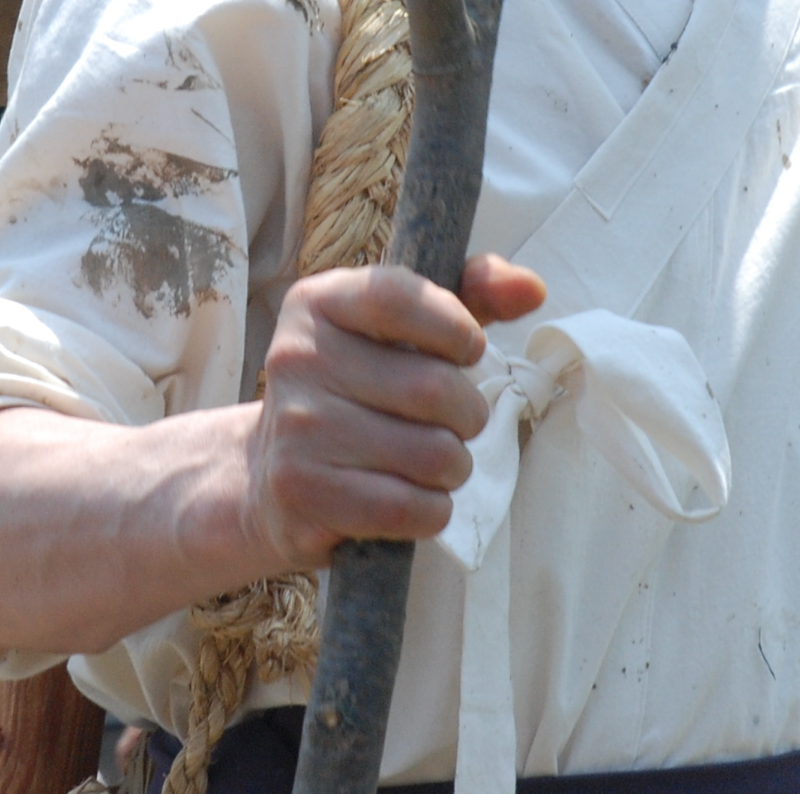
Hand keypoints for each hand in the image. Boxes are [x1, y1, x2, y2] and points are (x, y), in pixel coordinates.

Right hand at [241, 252, 545, 568]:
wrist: (268, 474)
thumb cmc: (359, 390)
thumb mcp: (404, 329)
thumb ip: (471, 295)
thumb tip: (531, 288)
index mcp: (318, 302)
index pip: (400, 297)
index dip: (456, 328)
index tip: (466, 351)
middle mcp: (297, 358)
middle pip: (435, 388)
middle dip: (468, 415)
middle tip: (453, 424)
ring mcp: (296, 427)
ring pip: (432, 454)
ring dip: (453, 467)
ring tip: (432, 464)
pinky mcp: (302, 492)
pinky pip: (409, 507)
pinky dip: (431, 511)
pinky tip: (412, 499)